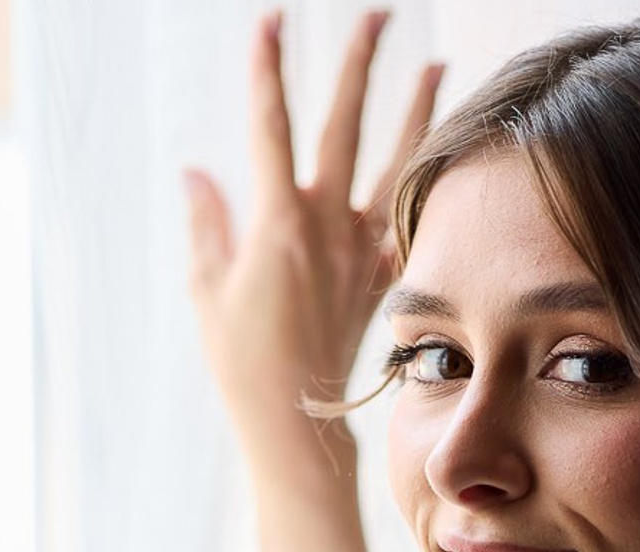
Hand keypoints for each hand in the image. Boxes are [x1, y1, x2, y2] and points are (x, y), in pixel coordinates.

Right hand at [182, 10, 442, 474]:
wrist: (294, 421)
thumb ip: (206, 225)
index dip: (270, 68)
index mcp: (278, 220)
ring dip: (416, 111)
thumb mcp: (207, 291)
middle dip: (360, 64)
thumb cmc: (242, 363)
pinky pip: (407, 225)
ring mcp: (358, 250)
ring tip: (437, 66)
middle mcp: (325, 225)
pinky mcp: (376, 279)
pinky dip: (425, 192)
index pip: (271, 125)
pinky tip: (442, 165)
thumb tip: (197, 174)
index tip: (272, 20)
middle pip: (345, 125)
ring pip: (395, 164)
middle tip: (377, 14)